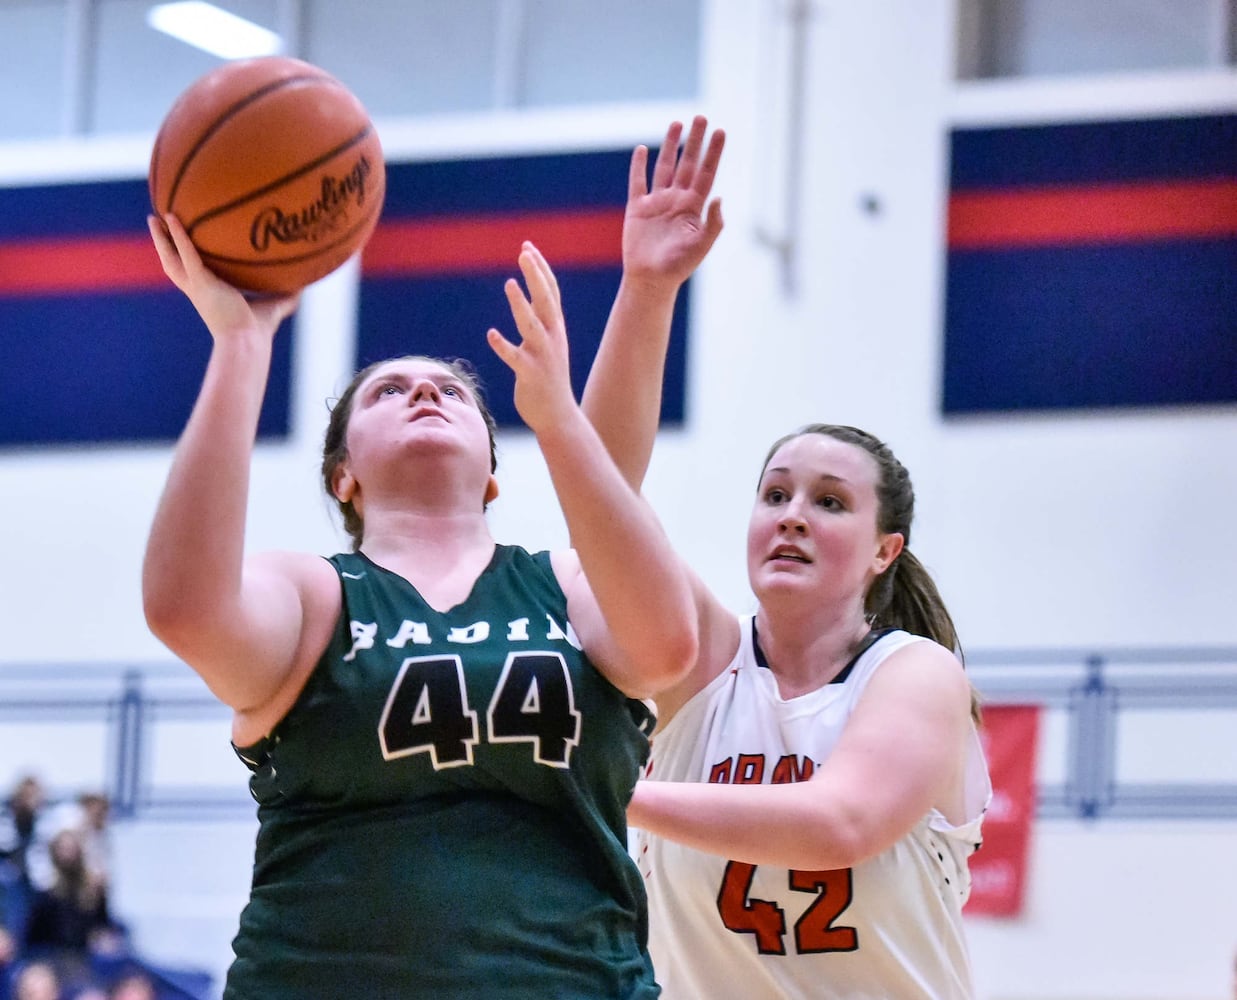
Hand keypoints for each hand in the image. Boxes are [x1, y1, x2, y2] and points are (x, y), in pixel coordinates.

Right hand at [147, 214, 299, 341]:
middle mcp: (198, 290)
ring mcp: (196, 286)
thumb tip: (306, 285)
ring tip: (154, 217)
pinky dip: (179, 236)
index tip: (181, 245)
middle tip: (156, 224)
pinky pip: (186, 253)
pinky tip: (173, 218)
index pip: (192, 273)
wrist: (248, 342)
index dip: (185, 259)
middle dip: (164, 245)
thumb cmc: (259, 331)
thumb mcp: (274, 306)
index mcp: (209, 294)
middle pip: (173, 263)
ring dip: (161, 238)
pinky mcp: (201, 283)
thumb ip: (287, 295)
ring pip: (171, 258)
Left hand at [487, 242, 577, 433]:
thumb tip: (531, 296)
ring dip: (521, 304)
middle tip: (524, 252)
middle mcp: (552, 338)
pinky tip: (491, 335)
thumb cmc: (549, 377)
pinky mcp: (530, 375)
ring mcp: (543, 356)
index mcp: (556, 328)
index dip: (541, 269)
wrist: (558, 415)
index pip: (551, 292)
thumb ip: (541, 320)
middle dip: (536, 276)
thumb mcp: (549, 343)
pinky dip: (504, 346)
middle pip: (546, 300)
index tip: (528, 246)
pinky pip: (516, 358)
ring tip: (509, 283)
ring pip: (532, 325)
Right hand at [623, 115, 724, 288]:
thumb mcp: (701, 246)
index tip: (720, 132)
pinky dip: (639, 166)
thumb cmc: (678, 266)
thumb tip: (718, 197)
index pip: (706, 173)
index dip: (713, 153)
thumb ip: (713, 223)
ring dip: (671, 146)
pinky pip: (638, 182)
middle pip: (687, 164)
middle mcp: (677, 200)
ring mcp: (657, 202)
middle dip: (694, 141)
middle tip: (701, 117)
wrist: (651, 280)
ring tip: (677, 124)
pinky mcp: (637, 208)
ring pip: (665, 167)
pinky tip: (642, 149)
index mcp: (694, 208)